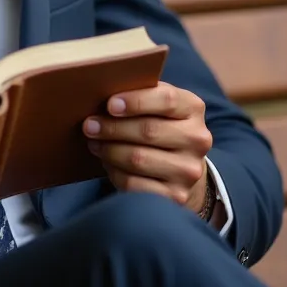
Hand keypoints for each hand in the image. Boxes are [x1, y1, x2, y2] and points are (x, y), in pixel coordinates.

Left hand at [83, 81, 212, 212]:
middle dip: (112, 127)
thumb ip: (139, 94)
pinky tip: (107, 163)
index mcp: (193, 108)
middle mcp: (197, 139)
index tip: (110, 104)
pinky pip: (135, 184)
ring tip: (94, 143)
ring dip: (109, 150)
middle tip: (89, 125)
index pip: (167, 99)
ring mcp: (189, 170)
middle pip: (148, 131)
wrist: (182, 166)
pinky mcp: (177, 195)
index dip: (136, 101)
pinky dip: (115, 172)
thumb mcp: (157, 104)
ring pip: (138, 159)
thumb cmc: (160, 124)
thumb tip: (102, 91)